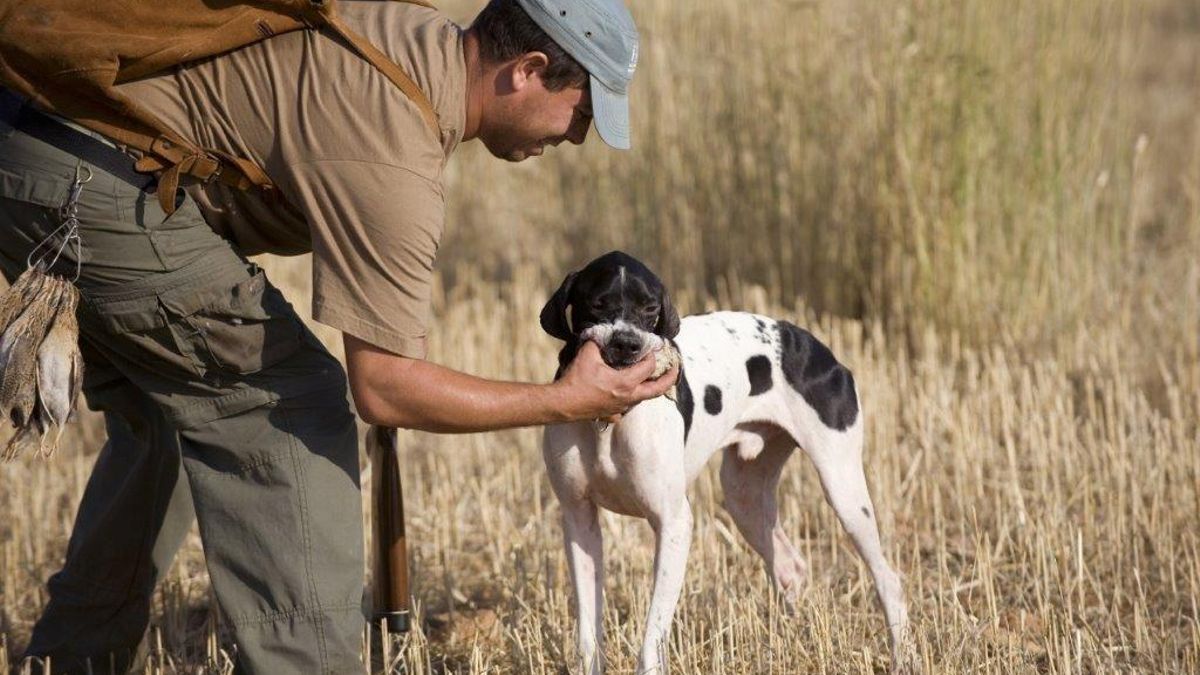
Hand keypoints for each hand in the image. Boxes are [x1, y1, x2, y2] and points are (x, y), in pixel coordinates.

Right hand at [554, 341, 679, 422]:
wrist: (562, 404)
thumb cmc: (576, 380)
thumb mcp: (588, 354)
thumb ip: (598, 341)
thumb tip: (603, 332)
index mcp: (625, 382)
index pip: (648, 367)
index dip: (652, 356)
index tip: (651, 348)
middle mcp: (628, 397)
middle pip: (657, 390)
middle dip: (669, 379)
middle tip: (675, 369)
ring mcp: (620, 408)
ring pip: (642, 399)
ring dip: (649, 388)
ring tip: (652, 379)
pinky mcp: (610, 414)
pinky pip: (626, 409)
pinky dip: (630, 401)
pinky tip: (626, 396)